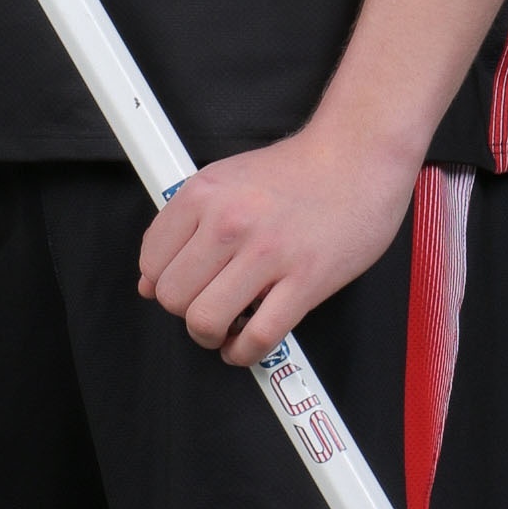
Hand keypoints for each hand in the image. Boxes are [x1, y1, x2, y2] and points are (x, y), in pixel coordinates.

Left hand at [137, 123, 419, 364]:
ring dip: (211, 336)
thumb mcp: (227, 178)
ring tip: (226, 326)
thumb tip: (150, 278)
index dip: (161, 283)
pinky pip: (259, 337)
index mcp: (205, 194)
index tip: (181, 285)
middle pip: (173, 297)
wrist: (358, 156)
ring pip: (206, 321)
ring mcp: (268, 253)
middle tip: (206, 305)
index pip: (151, 262)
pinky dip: (244, 352)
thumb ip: (187, 223)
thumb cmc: (298, 169)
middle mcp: (230, 223)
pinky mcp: (305, 280)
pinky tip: (247, 343)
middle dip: (185, 311)